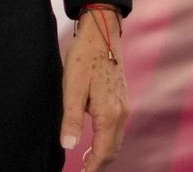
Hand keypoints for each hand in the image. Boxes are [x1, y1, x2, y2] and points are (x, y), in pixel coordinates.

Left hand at [60, 7, 128, 169]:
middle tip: (83, 171)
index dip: (91, 168)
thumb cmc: (84, 58)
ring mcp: (123, 105)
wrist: (101, 34)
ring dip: (103, 153)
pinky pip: (117, 128)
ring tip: (86, 160)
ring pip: (116, 139)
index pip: (102, 152)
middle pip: (112, 149)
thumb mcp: (71, 88)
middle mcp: (121, 112)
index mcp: (109, 114)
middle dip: (98, 164)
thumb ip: (71, 119)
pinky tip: (95, 138)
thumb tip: (69, 146)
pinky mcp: (122, 98)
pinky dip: (108, 140)